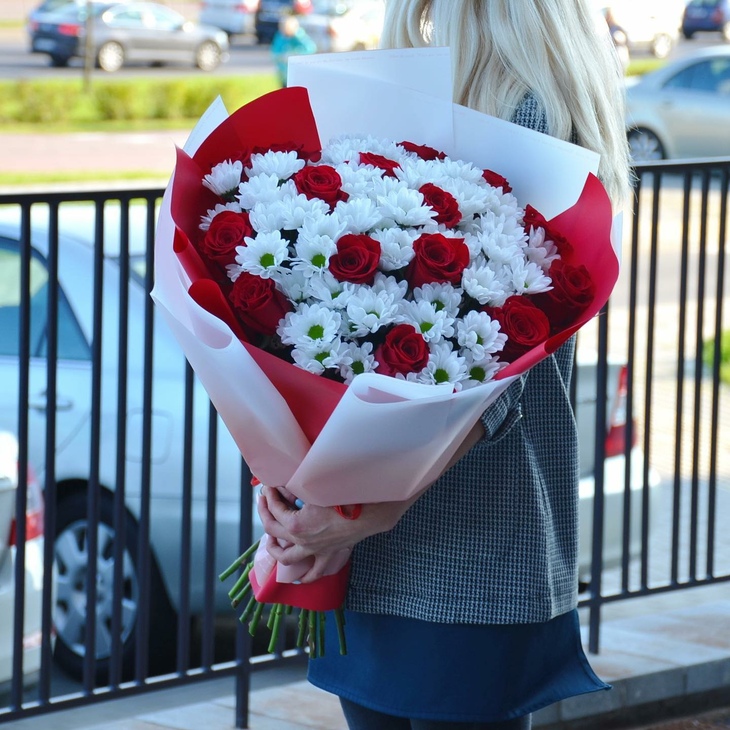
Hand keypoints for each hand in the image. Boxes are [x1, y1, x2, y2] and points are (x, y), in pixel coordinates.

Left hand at [257, 486, 411, 581]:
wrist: (367, 514)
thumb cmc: (343, 499)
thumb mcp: (315, 490)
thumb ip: (297, 487)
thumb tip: (285, 483)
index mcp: (295, 523)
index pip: (274, 508)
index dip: (269, 495)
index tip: (269, 485)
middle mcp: (301, 540)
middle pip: (273, 530)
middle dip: (265, 513)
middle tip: (264, 502)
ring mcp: (313, 550)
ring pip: (286, 558)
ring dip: (274, 550)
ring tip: (270, 542)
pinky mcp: (326, 555)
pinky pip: (314, 572)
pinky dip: (305, 576)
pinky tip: (299, 578)